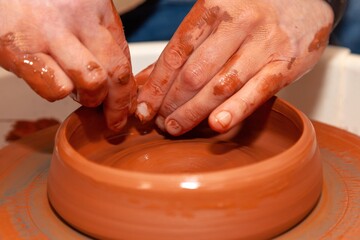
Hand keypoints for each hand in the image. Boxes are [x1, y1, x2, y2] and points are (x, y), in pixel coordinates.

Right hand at [0, 0, 136, 130]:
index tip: (126, 104)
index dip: (128, 88)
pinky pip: (56, 88)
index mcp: (97, 6)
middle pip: (116, 72)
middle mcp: (79, 17)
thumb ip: (97, 37)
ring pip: (93, 82)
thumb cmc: (37, 3)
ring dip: (90, 98)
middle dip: (119, 104)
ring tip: (80, 95)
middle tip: (114, 119)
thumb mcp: (76, 10)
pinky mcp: (21, 50)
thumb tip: (116, 80)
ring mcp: (50, 32)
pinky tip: (53, 84)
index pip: (125, 57)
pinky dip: (58, 94)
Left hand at [136, 0, 333, 134]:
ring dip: (193, 112)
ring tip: (175, 128)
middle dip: (171, 103)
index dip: (156, 85)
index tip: (143, 108)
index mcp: (214, 7)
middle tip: (158, 121)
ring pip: (220, 86)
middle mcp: (238, 23)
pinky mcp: (284, 65)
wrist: (303, 1)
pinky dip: (234, 111)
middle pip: (194, 73)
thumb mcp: (215, 20)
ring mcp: (263, 45)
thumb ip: (183, 48)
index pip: (176, 53)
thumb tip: (146, 80)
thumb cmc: (250, 14)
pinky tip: (216, 125)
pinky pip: (255, 93)